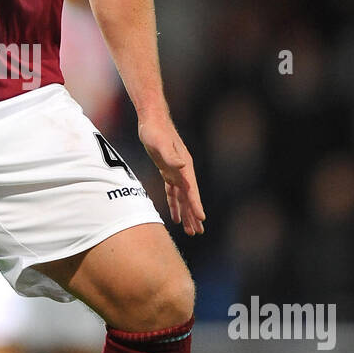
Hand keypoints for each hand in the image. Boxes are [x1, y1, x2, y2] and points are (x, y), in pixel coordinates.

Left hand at [138, 115, 204, 235]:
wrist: (152, 120)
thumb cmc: (156, 131)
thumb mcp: (160, 143)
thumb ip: (171, 156)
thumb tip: (182, 165)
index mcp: (185, 167)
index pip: (192, 190)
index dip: (196, 205)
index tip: (201, 219)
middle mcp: (183, 171)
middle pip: (189, 198)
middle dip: (193, 215)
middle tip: (197, 232)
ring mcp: (176, 172)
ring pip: (182, 197)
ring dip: (185, 213)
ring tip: (189, 230)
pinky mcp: (167, 171)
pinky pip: (172, 192)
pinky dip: (174, 204)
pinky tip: (174, 216)